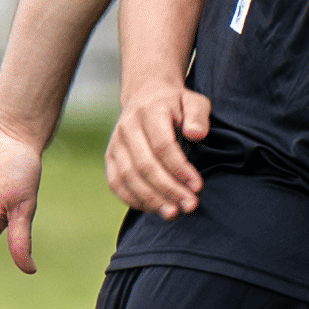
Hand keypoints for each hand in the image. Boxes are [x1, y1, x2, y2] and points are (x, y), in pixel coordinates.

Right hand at [99, 82, 208, 219]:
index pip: (162, 145)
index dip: (180, 169)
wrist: (146, 95)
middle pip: (144, 165)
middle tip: (190, 205)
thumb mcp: (194, 101)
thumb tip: (196, 134)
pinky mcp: (110, 157)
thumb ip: (198, 115)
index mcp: (150, 112)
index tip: (198, 186)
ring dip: (151, 199)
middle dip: (168, 189)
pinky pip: (116, 183)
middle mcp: (128, 127)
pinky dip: (133, 200)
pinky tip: (154, 209)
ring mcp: (116, 143)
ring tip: (173, 213)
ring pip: (128, 177)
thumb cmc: (177, 104)